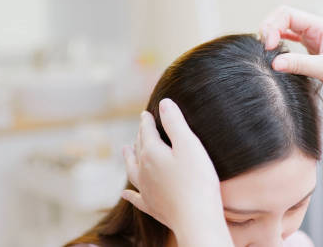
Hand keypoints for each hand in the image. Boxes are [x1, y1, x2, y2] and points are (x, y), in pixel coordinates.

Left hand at [122, 98, 232, 246]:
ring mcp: (146, 190)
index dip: (147, 120)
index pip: (147, 131)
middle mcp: (143, 170)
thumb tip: (163, 103)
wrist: (196, 218)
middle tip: (140, 128)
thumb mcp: (189, 145)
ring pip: (132, 170)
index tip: (145, 113)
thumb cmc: (197, 180)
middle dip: (140, 136)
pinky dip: (129, 194)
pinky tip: (125, 193)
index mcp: (152, 153)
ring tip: (125, 151)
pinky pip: (136, 198)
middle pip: (139, 148)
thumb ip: (175, 123)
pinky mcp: (152, 207)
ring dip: (128, 159)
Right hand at [260, 5, 322, 106]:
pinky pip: (291, 43)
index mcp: (321, 26)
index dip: (272, 26)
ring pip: (286, 29)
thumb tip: (274, 62)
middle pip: (284, 18)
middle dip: (269, 28)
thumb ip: (298, 64)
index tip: (268, 46)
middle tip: (263, 48)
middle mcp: (316, 30)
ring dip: (274, 36)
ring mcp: (314, 40)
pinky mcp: (313, 53)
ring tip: (266, 50)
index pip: (287, 14)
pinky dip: (280, 45)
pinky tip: (275, 54)